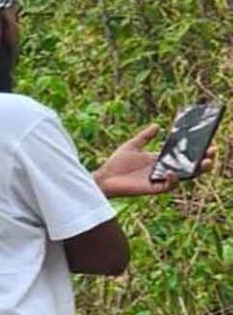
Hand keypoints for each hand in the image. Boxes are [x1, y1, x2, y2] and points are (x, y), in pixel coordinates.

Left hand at [93, 125, 215, 197]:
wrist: (103, 178)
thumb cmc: (116, 163)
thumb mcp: (132, 146)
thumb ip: (145, 137)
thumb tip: (157, 125)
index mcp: (160, 161)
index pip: (182, 157)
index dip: (196, 151)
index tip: (208, 143)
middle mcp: (163, 171)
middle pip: (188, 167)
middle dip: (203, 161)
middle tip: (212, 152)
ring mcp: (159, 180)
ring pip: (183, 177)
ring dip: (195, 170)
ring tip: (205, 162)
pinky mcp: (153, 188)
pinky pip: (168, 186)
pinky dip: (173, 179)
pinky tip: (172, 171)